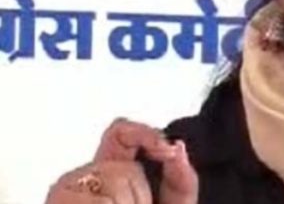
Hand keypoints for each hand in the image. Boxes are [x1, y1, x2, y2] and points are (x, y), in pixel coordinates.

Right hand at [45, 118, 197, 203]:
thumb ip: (182, 178)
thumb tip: (177, 147)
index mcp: (113, 169)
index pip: (121, 131)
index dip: (143, 133)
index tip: (167, 150)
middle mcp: (86, 176)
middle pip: (125, 167)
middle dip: (141, 197)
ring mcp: (67, 190)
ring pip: (114, 183)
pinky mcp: (57, 201)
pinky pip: (101, 201)